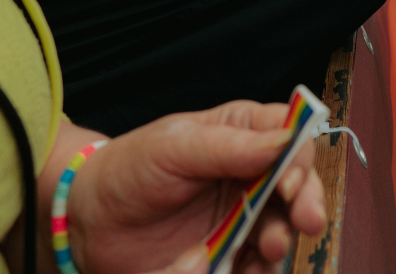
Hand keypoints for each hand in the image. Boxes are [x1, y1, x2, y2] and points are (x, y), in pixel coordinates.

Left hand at [68, 101, 326, 273]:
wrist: (88, 221)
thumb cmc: (130, 167)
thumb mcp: (173, 146)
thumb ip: (227, 145)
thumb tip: (284, 141)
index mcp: (245, 135)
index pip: (293, 140)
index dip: (300, 161)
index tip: (290, 185)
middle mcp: (253, 176)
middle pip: (299, 189)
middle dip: (306, 207)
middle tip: (303, 223)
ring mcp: (243, 218)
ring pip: (280, 234)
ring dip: (276, 246)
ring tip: (262, 255)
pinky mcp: (228, 255)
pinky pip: (251, 268)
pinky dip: (247, 272)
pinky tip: (228, 271)